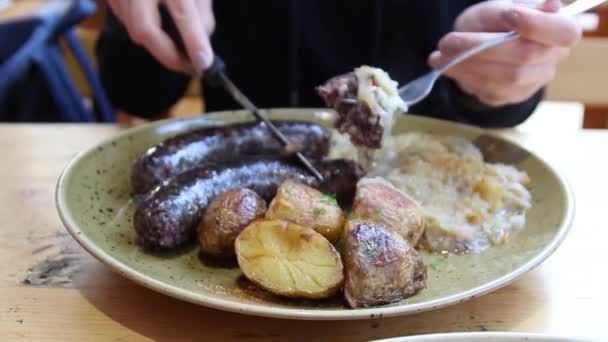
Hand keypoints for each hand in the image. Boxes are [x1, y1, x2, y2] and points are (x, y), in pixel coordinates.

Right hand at [107, 0, 214, 73]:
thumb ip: (201, 14)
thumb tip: (201, 47)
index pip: (182, 12)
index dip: (194, 40)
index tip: (204, 63)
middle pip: (146, 29)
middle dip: (168, 55)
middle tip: (188, 67)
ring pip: (134, 29)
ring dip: (157, 46)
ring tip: (177, 50)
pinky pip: (126, 21)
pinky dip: (143, 31)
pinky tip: (158, 28)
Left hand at [428, 0, 581, 106]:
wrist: (482, 43)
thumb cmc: (494, 21)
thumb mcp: (496, 9)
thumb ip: (510, 12)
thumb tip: (551, 5)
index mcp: (560, 29)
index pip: (562, 32)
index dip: (537, 24)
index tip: (510, 15)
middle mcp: (552, 59)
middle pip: (525, 56)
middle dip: (482, 48)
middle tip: (448, 41)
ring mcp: (533, 81)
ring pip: (504, 78)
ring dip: (467, 66)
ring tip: (440, 55)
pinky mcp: (511, 96)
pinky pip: (489, 90)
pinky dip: (463, 77)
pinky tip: (445, 65)